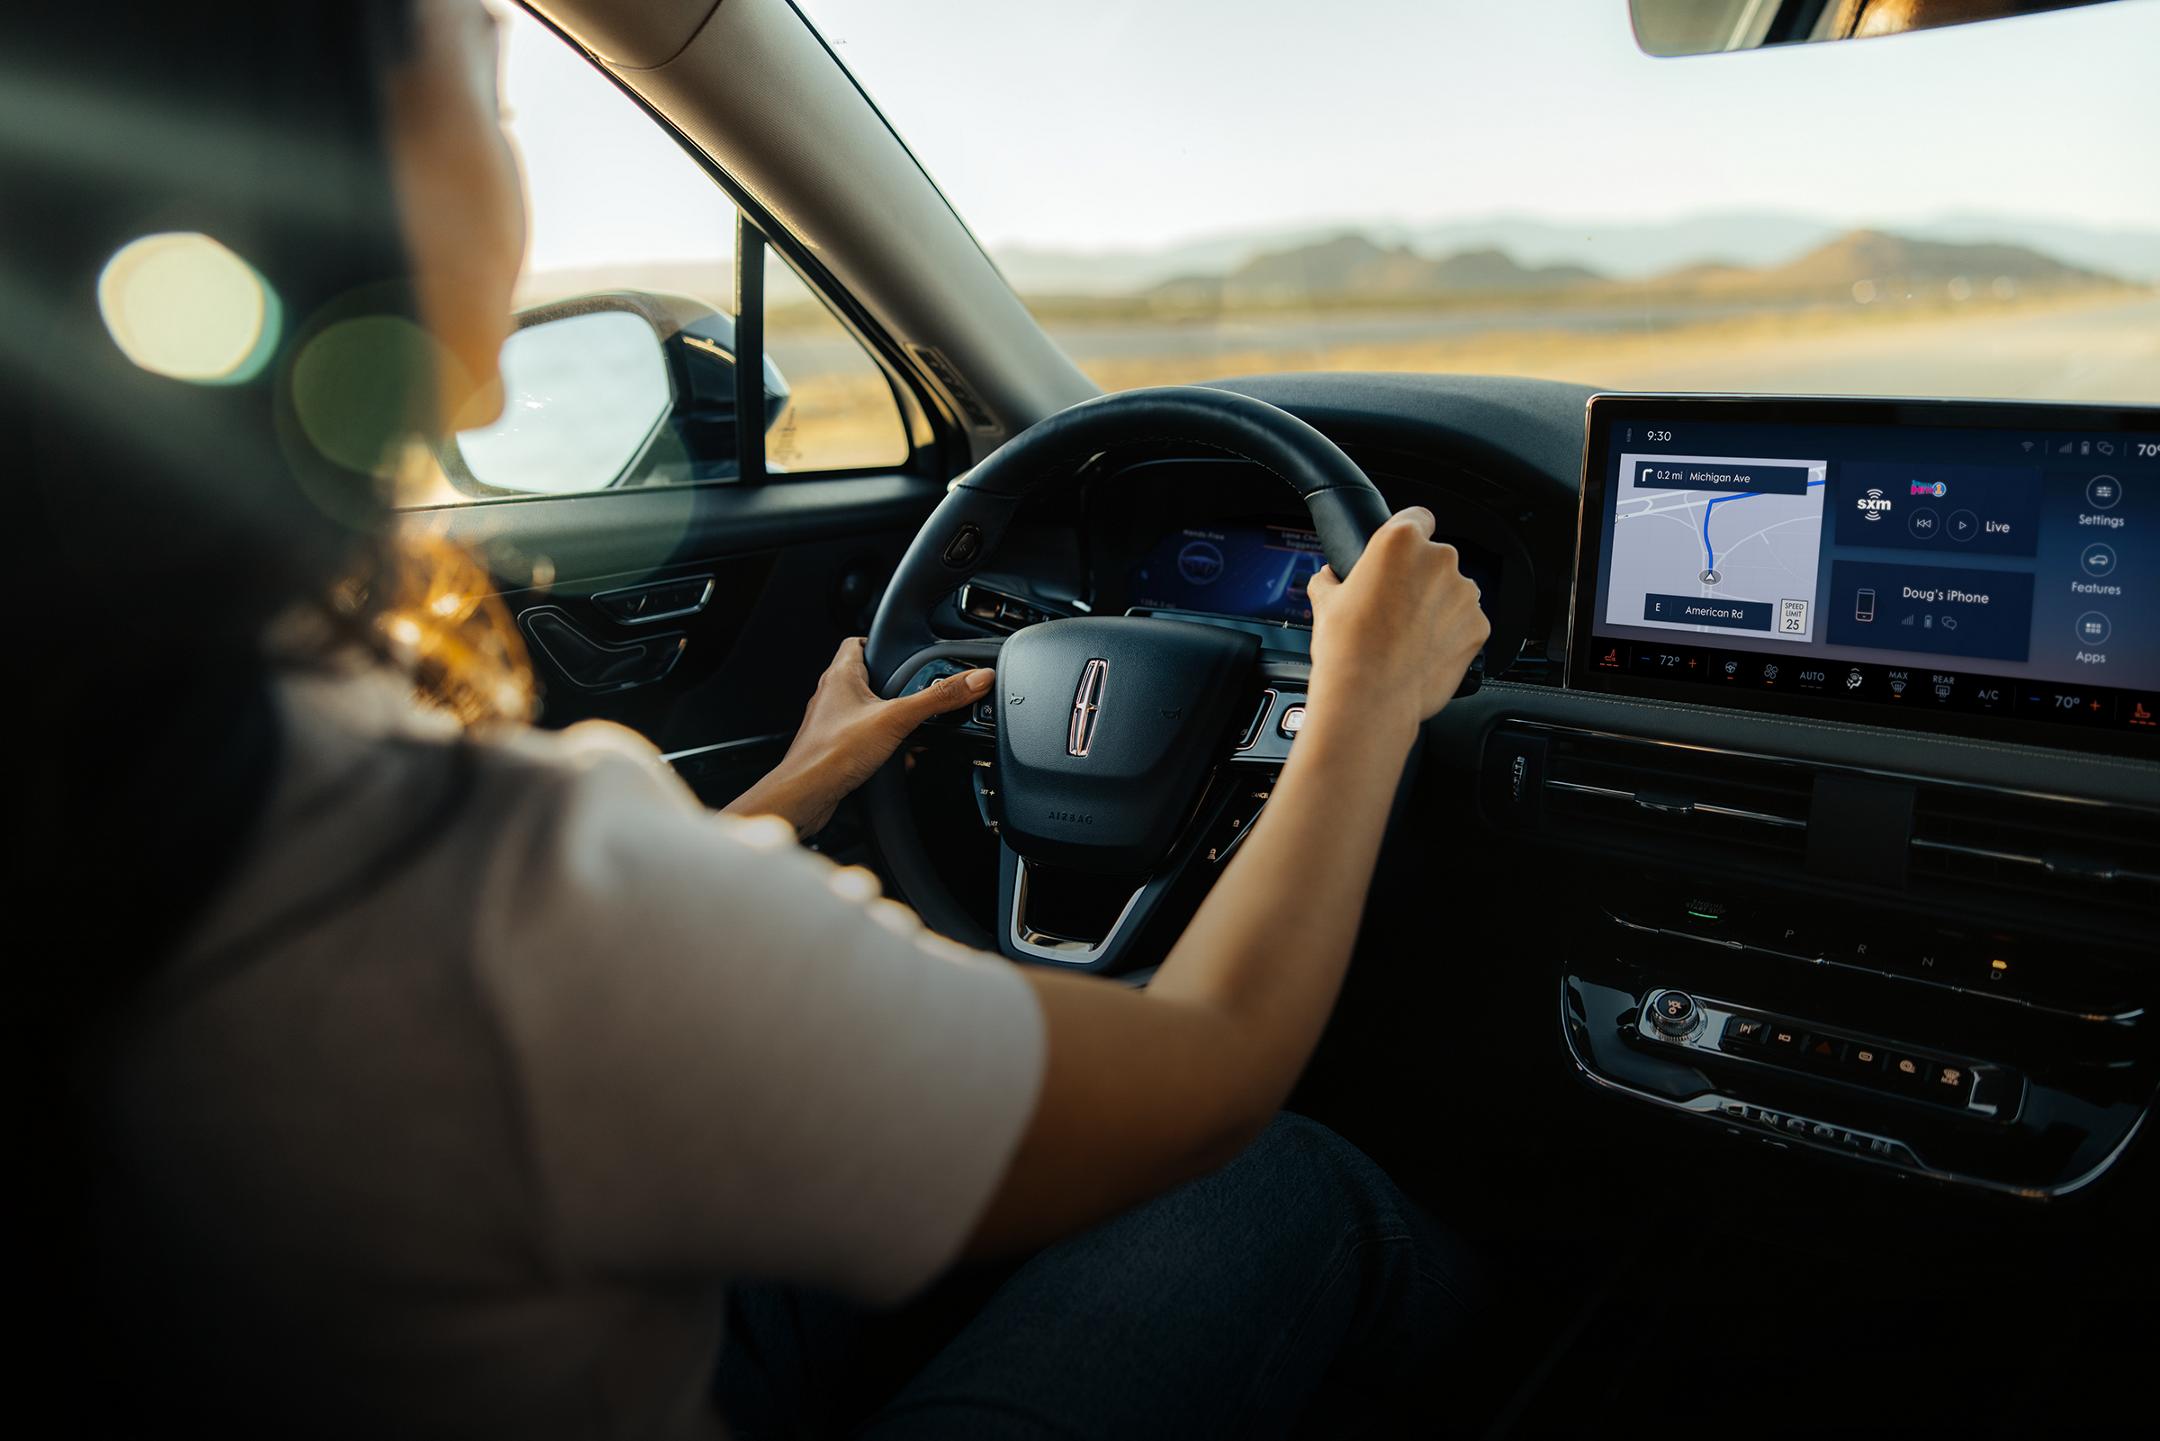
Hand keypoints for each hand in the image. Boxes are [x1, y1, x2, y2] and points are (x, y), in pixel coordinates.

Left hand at [723, 637, 992, 837]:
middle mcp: (832, 695)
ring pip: (867, 710)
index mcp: (841, 675)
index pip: (858, 641)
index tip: (902, 649)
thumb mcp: (897, 719)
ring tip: (912, 728)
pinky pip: (863, 738)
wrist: (806, 794)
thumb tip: (975, 679)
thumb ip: (937, 698)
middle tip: (917, 692)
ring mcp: (831, 722)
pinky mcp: (834, 747)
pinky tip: (897, 758)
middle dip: (895, 687)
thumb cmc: (833, 753)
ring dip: (890, 719)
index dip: (881, 642)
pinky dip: (882, 744)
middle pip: (867, 677)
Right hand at [1304, 507, 1488, 743]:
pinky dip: (1453, 633)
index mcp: (1400, 541)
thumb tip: (1329, 579)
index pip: (1418, 517)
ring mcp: (1464, 594)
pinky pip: (1467, 622)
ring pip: (1454, 591)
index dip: (1409, 536)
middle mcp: (1439, 560)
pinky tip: (1426, 651)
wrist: (1370, 696)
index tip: (1402, 555)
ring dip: (1439, 605)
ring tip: (1410, 635)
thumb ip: (1332, 580)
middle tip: (1396, 607)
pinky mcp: (1479, 627)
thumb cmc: (1347, 648)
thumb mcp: (1325, 602)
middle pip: (1436, 558)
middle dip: (1421, 578)